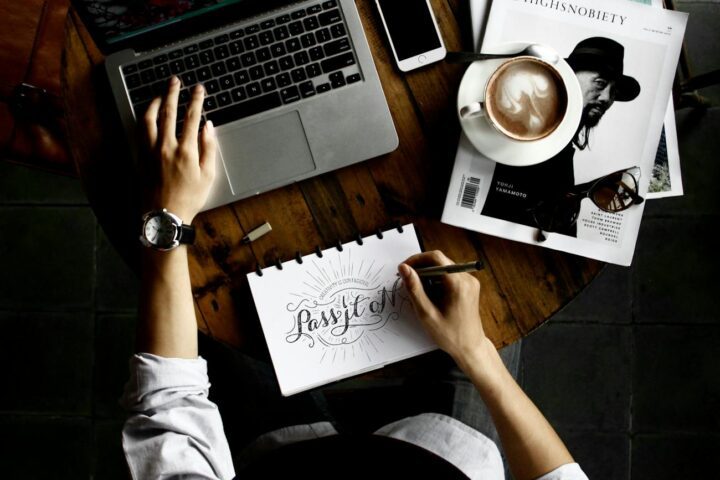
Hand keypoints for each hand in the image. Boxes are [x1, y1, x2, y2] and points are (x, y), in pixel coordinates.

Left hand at [143, 76, 216, 222]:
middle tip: (175, 81)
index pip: (191, 117)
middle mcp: (166, 146)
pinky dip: (144, 118)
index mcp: (186, 151)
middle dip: (173, 92)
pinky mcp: (140, 157)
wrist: (164, 216)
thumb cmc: (188, 199)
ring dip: (155, 102)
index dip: (196, 99)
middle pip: (168, 112)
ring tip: (160, 94)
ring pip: (149, 118)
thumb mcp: (208, 175)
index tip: (198, 89)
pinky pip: (140, 131)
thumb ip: (209, 148)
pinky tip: (148, 115)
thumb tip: (208, 127)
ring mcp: (150, 151)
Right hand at [398, 250, 488, 368]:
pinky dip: (437, 281)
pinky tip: (431, 296)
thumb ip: (414, 289)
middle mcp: (467, 279)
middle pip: (440, 261)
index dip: (417, 259)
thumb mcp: (427, 313)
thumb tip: (404, 268)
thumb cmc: (450, 335)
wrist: (470, 347)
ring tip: (420, 293)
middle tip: (408, 282)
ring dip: (428, 275)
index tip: (405, 268)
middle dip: (421, 268)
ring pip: (443, 268)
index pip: (436, 257)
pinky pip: (450, 275)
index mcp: (458, 284)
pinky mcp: (469, 286)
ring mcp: (470, 282)